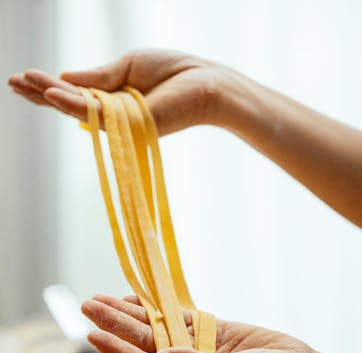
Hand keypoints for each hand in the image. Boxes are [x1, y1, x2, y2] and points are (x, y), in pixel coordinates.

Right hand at [8, 49, 225, 135]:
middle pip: (68, 104)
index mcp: (110, 97)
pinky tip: (52, 94)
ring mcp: (118, 122)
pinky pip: (95, 113)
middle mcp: (110, 113)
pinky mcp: (128, 126)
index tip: (24, 76)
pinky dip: (72, 103)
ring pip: (76, 109)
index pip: (73, 91)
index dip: (49, 85)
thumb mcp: (128, 66)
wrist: (205, 83)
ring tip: (22, 83)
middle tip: (12, 82)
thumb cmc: (173, 73)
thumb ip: (97, 76)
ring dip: (49, 96)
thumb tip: (65, 76)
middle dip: (40, 93)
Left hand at [81, 294, 318, 352]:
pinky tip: (135, 299)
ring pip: (156, 328)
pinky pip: (177, 318)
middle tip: (88, 306)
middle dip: (116, 325)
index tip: (94, 334)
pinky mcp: (209, 332)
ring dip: (129, 314)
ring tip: (100, 299)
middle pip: (144, 344)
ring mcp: (196, 349)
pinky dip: (157, 308)